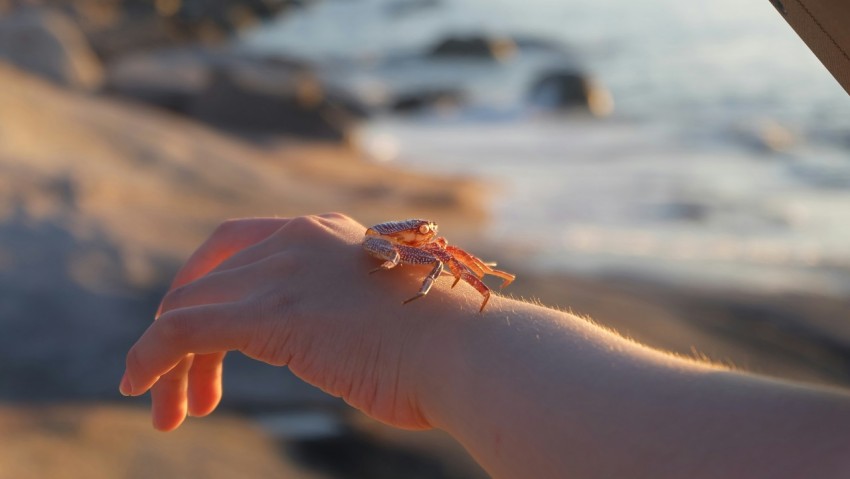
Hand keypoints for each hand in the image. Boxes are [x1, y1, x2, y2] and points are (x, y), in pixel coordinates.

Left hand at [120, 213, 470, 430]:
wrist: (469, 351)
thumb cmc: (443, 348)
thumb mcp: (384, 312)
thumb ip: (344, 311)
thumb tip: (331, 341)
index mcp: (326, 234)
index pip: (236, 246)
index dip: (205, 287)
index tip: (201, 337)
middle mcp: (297, 240)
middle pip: (208, 282)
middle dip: (185, 337)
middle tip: (184, 392)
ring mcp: (281, 274)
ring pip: (189, 310)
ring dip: (168, 363)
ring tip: (170, 411)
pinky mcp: (268, 314)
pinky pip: (181, 331)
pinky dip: (150, 358)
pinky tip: (139, 387)